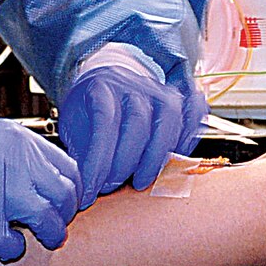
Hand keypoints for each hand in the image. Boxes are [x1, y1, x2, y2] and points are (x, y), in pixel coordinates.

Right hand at [0, 107, 78, 259]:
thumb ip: (20, 157)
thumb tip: (41, 182)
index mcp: (22, 141)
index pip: (70, 171)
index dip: (70, 192)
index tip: (62, 204)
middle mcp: (18, 162)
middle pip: (66, 198)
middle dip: (63, 217)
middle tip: (52, 226)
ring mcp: (1, 190)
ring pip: (49, 222)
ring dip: (47, 236)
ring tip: (34, 239)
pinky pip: (11, 245)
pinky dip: (10, 250)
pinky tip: (0, 244)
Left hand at [60, 62, 206, 209]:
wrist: (108, 77)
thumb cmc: (90, 108)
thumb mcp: (72, 125)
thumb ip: (78, 150)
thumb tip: (80, 185)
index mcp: (102, 88)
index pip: (104, 123)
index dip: (98, 161)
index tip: (90, 188)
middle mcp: (133, 85)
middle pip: (138, 122)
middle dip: (125, 162)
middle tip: (111, 187)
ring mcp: (159, 90)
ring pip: (169, 117)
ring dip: (157, 156)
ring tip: (141, 180)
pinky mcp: (179, 98)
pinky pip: (194, 112)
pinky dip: (190, 135)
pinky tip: (177, 157)